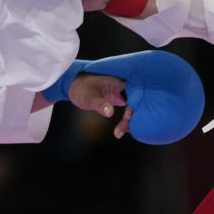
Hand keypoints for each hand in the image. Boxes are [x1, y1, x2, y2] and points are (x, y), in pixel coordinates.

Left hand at [84, 50, 204, 144]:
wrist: (73, 84)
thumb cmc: (81, 87)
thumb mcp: (88, 96)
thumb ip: (99, 104)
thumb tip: (110, 112)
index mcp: (121, 81)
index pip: (136, 94)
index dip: (136, 108)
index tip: (129, 123)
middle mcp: (126, 85)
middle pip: (140, 100)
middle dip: (138, 116)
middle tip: (126, 131)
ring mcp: (124, 91)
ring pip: (136, 105)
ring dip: (133, 119)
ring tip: (121, 133)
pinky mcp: (121, 97)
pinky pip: (131, 108)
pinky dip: (130, 118)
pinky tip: (125, 130)